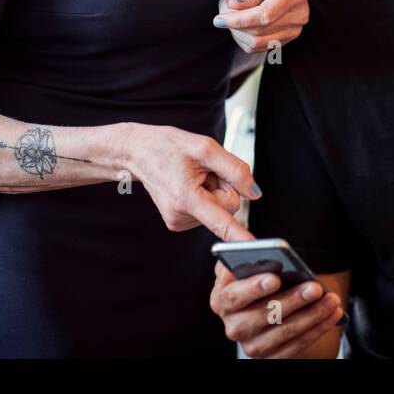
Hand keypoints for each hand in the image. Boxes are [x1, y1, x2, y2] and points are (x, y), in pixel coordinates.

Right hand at [122, 122, 258, 239]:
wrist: (139, 152)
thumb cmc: (169, 147)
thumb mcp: (206, 148)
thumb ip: (235, 170)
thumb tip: (254, 194)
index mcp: (186, 198)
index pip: (219, 221)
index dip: (237, 235)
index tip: (251, 246)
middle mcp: (180, 216)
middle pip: (229, 206)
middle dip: (223, 185)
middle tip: (202, 171)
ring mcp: (178, 222)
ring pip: (220, 208)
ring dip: (213, 188)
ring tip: (192, 176)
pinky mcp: (179, 222)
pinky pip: (210, 210)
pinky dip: (206, 194)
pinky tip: (190, 183)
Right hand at [210, 262, 344, 357]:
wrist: (262, 307)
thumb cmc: (254, 280)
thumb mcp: (242, 263)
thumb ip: (241, 250)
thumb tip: (250, 242)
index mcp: (221, 301)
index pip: (234, 296)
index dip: (254, 288)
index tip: (275, 278)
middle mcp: (234, 326)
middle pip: (263, 315)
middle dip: (292, 301)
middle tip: (314, 288)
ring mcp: (252, 345)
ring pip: (284, 332)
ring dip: (312, 315)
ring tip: (331, 299)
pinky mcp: (271, 357)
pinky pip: (297, 346)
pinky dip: (318, 329)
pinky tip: (332, 314)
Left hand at [214, 0, 309, 53]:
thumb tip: (235, 8)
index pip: (265, 15)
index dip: (239, 20)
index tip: (218, 20)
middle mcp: (298, 15)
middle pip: (258, 31)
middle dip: (233, 22)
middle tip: (223, 6)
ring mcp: (294, 29)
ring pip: (256, 43)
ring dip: (236, 32)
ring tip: (231, 13)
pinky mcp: (286, 38)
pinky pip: (257, 47)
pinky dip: (242, 37)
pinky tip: (240, 22)